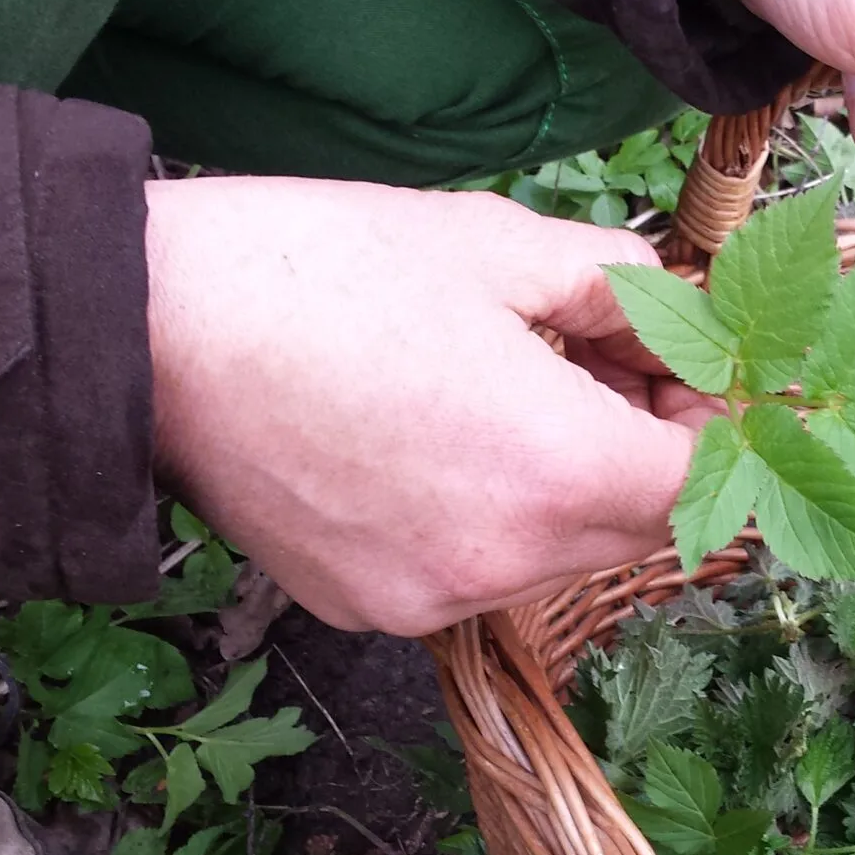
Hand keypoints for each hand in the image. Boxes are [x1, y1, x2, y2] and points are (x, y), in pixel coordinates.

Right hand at [143, 179, 716, 635]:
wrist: (144, 330)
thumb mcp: (496, 244)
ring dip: (562, 492)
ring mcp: (429, 600)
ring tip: (507, 398)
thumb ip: (616, 286)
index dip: (711, 428)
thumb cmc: (317, 269)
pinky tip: (429, 443)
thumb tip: (676, 311)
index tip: (685, 375)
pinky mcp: (368, 610)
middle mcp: (501, 560)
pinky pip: (468, 574)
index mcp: (551, 467)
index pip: (695, 484)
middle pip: (634, 532)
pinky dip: (482, 520)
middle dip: (641, 455)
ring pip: (553, 560)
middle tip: (607, 368)